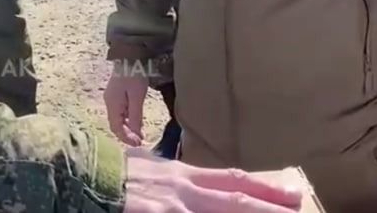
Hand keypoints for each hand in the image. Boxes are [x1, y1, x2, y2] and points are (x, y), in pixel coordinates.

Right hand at [104, 67, 148, 145]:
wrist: (130, 57)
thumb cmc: (134, 76)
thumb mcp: (137, 97)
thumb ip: (136, 116)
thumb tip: (136, 134)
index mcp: (112, 104)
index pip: (115, 127)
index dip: (126, 138)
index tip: (138, 144)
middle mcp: (109, 103)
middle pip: (116, 124)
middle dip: (127, 135)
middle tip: (140, 141)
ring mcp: (112, 98)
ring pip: (118, 119)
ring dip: (128, 128)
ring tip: (140, 135)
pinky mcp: (117, 94)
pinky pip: (121, 112)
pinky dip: (128, 119)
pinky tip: (137, 122)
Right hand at [125, 151, 305, 212]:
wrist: (78, 173)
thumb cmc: (108, 171)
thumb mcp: (146, 169)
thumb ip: (171, 179)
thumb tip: (188, 183)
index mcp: (181, 175)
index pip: (232, 180)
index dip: (262, 187)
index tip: (289, 192)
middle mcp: (182, 190)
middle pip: (235, 199)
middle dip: (268, 206)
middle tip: (298, 208)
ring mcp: (170, 207)